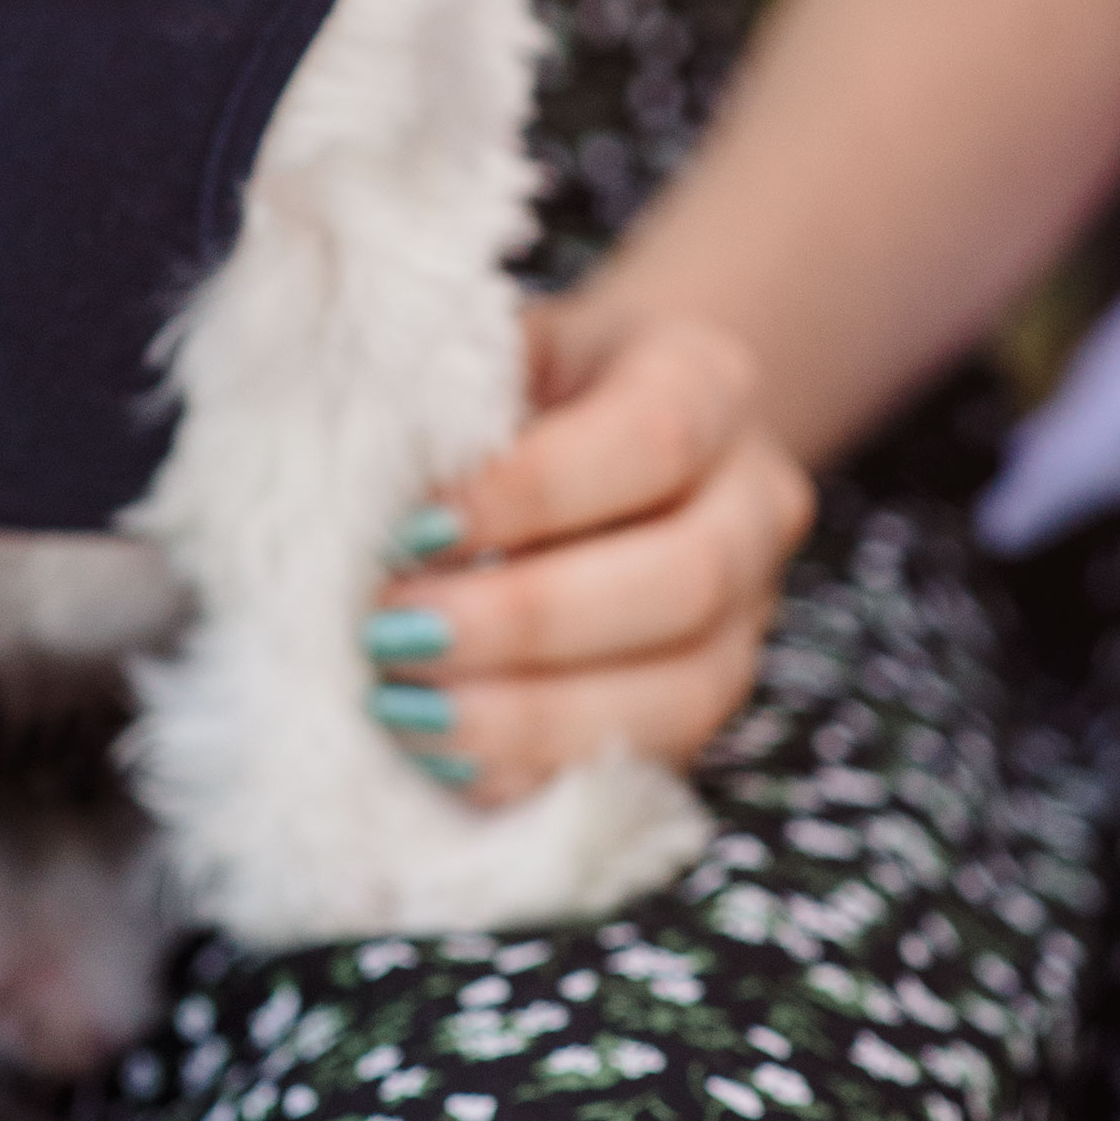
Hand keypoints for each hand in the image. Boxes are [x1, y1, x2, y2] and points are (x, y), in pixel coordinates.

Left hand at [364, 295, 813, 802]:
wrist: (616, 415)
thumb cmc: (532, 381)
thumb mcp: (499, 348)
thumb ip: (454, 398)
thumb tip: (365, 479)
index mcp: (707, 379)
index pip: (653, 438)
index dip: (532, 493)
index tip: (414, 529)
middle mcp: (754, 500)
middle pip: (683, 578)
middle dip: (524, 620)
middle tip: (393, 632)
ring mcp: (748, 615)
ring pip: (683, 694)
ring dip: (529, 714)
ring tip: (407, 705)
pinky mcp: (711, 704)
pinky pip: (649, 764)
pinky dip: (540, 772)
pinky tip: (445, 759)